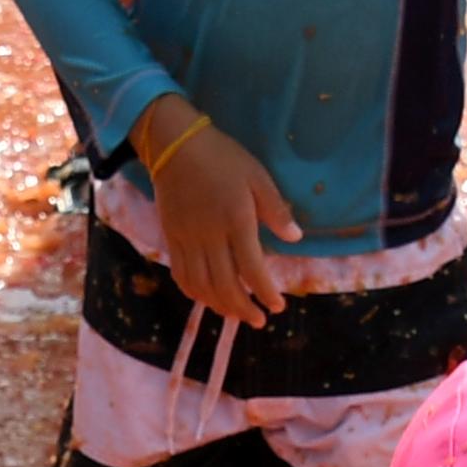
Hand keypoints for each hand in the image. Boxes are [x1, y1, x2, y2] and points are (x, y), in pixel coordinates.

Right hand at [135, 97, 295, 327]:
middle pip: (225, 285)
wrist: (174, 145)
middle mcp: (210, 235)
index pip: (252, 268)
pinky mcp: (171, 238)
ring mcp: (187, 239)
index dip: (265, 292)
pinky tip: (208, 299)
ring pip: (202, 286)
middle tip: (259, 320)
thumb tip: (295, 239)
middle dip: (244, 309)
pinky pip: (181, 275)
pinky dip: (195, 293)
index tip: (278, 306)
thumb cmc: (222, 158)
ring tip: (236, 315)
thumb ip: (275, 209)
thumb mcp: (257, 176)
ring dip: (220, 306)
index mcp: (235, 220)